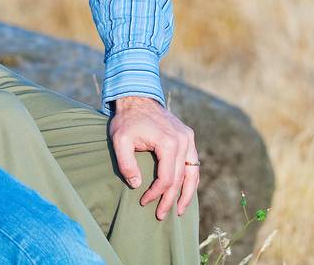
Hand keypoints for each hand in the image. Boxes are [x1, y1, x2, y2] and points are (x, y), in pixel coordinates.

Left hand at [108, 95, 199, 220]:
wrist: (137, 97)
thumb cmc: (127, 119)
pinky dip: (190, 178)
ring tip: (180, 211)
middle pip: (180, 179)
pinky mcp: (188, 136)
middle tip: (160, 216)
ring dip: (187, 193)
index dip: (155, 194)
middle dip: (171, 200)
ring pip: (193, 173)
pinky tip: (184, 191)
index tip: (143, 202)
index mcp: (168, 143)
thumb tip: (136, 185)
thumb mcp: (120, 140)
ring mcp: (188, 138)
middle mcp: (183, 141)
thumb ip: (126, 164)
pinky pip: (193, 163)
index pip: (166, 178)